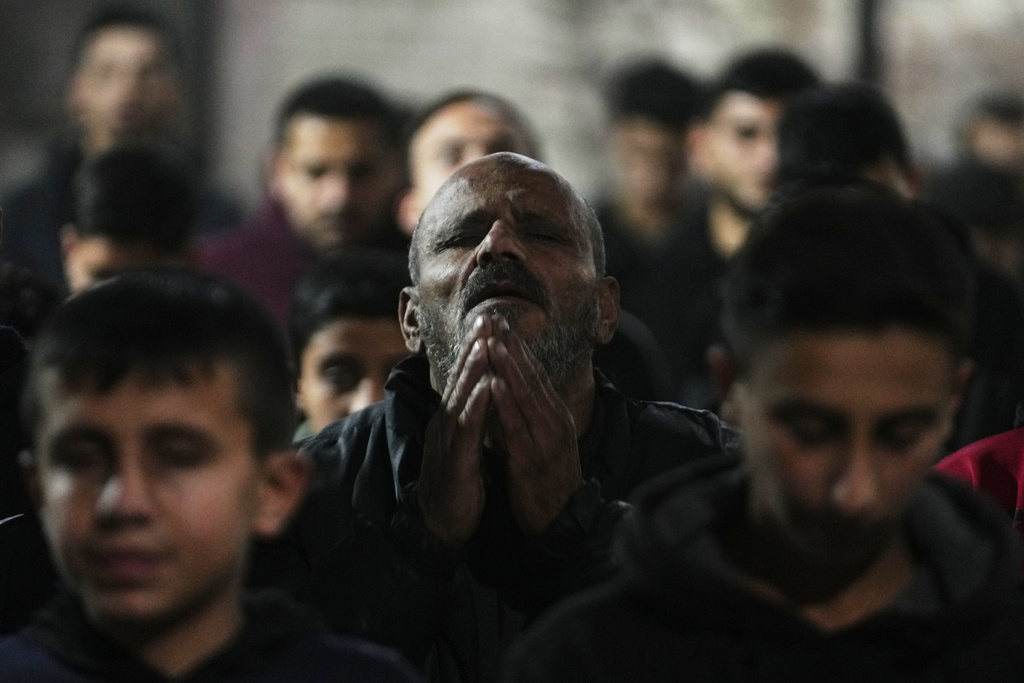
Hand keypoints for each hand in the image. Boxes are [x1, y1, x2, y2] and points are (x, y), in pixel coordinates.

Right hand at [417, 315, 493, 547]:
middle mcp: (445, 425)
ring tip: (486, 345)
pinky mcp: (454, 463)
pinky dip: (475, 408)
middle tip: (487, 318)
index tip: (490, 322)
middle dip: (474, 349)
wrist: (441, 525)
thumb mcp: (465, 443)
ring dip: (473, 371)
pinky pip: (466, 432)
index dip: (475, 350)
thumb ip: (471, 416)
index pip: (464, 379)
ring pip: (460, 400)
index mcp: (452, 420)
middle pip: (460, 381)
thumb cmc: (457, 482)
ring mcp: (447, 443)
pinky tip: (486, 390)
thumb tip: (481, 390)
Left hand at [487, 319, 583, 534]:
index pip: (535, 374)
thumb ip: (526, 414)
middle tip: (495, 319)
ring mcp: (546, 441)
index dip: (517, 347)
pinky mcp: (533, 461)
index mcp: (554, 415)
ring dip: (508, 368)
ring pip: (526, 397)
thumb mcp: (538, 439)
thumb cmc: (545, 479)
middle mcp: (554, 422)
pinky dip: (506, 405)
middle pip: (531, 378)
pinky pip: (517, 428)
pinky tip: (494, 386)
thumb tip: (509, 387)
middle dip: (511, 347)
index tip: (500, 322)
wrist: (560, 522)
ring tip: (492, 342)